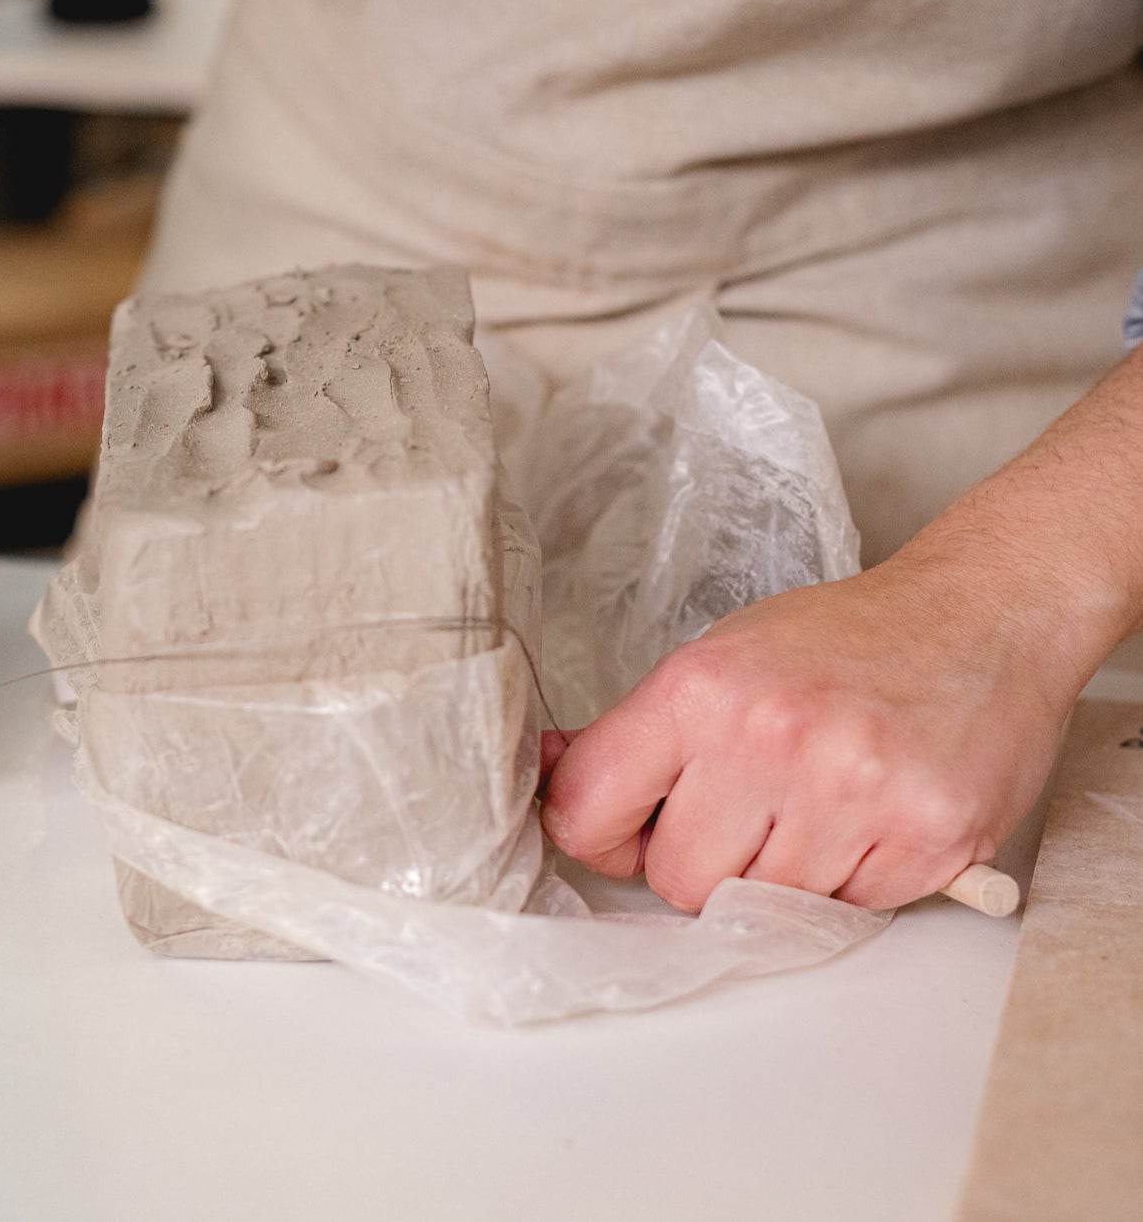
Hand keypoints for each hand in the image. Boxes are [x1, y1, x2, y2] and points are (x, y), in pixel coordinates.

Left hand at [539, 548, 1074, 910]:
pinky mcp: (929, 839)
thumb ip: (637, 734)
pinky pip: (847, 911)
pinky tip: (868, 815)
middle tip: (744, 810)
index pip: (588, 810)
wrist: (979, 616)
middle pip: (677, 882)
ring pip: (762, 907)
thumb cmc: (843, 638)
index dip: (598, 834)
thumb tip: (548, 774)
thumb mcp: (720, 658)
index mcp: (701, 690)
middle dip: (701, 862)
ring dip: (780, 873)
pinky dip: (850, 880)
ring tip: (817, 801)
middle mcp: (771, 740)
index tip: (621, 829)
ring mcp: (853, 794)